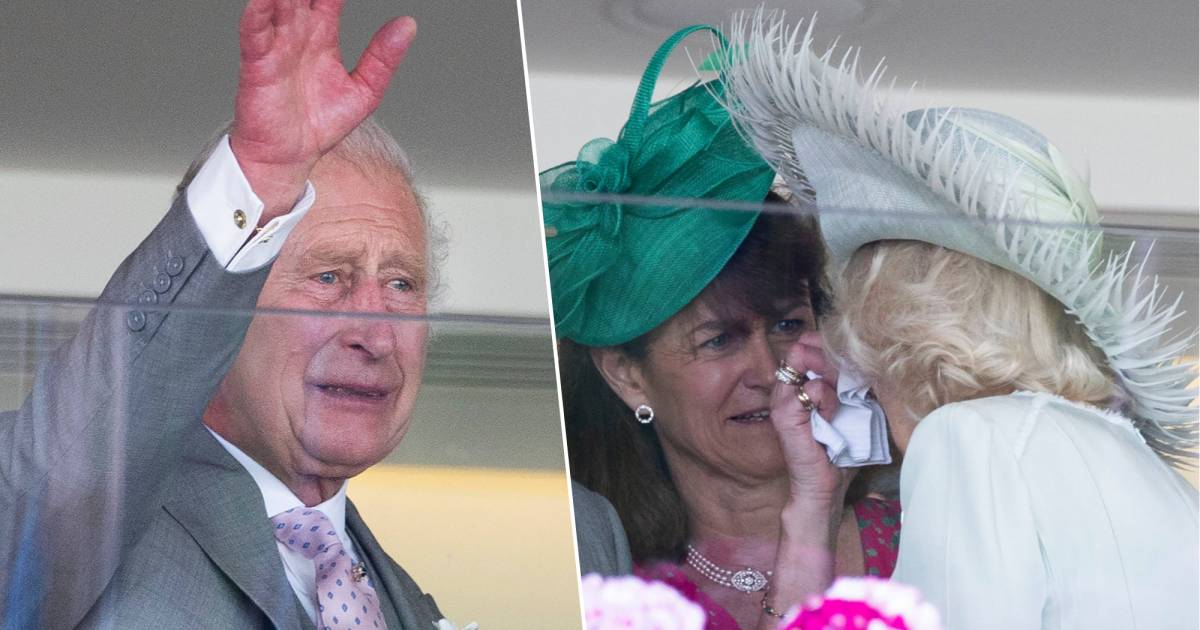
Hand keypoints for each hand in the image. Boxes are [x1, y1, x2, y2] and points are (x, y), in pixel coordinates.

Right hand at [230, 0, 415, 219]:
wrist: (289, 156)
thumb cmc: (318, 122)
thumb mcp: (365, 90)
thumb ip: (383, 57)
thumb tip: (408, 24)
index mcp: (321, 33)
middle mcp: (297, 33)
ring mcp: (277, 46)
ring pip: (278, 3)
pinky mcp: (259, 65)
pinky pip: (255, 34)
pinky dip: (258, 14)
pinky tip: (264, 1)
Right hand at [769, 331, 844, 505]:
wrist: (825, 486)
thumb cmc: (838, 451)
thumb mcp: (850, 408)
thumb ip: (851, 383)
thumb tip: (866, 359)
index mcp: (797, 385)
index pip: (808, 345)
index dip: (828, 344)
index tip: (850, 358)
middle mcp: (785, 388)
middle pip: (807, 347)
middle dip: (833, 355)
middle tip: (849, 378)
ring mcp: (782, 399)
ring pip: (806, 361)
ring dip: (832, 375)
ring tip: (838, 402)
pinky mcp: (785, 414)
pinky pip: (812, 388)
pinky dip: (828, 398)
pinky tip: (830, 414)